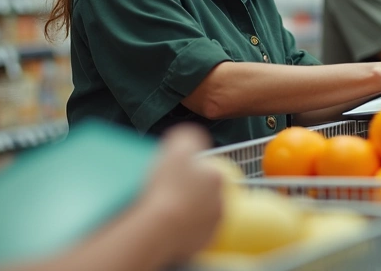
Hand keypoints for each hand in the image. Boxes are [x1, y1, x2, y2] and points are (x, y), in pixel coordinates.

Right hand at [132, 126, 223, 263]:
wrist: (159, 228)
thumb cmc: (167, 185)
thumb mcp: (178, 145)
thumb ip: (189, 137)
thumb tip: (191, 142)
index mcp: (216, 176)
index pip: (205, 168)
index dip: (187, 170)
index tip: (171, 174)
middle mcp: (221, 200)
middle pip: (204, 191)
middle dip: (191, 191)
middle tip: (168, 192)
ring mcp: (213, 224)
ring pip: (201, 212)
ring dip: (189, 210)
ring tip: (166, 211)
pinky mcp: (202, 243)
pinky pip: (194, 232)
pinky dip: (184, 229)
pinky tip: (168, 225)